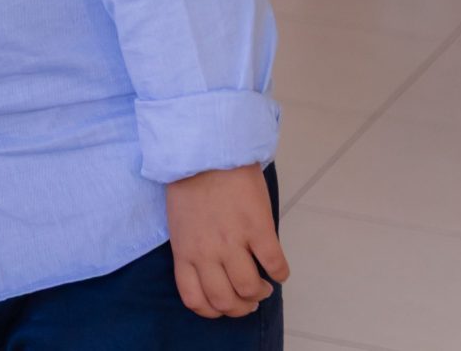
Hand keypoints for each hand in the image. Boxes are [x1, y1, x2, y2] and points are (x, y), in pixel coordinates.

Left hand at [165, 165, 287, 318]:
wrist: (207, 149)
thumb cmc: (190, 182)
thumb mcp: (180, 222)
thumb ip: (192, 248)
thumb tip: (212, 271)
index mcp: (184, 250)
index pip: (194, 299)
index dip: (212, 310)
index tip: (224, 304)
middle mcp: (206, 251)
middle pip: (224, 301)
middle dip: (240, 308)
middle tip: (249, 299)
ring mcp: (232, 241)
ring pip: (248, 289)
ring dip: (259, 293)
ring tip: (263, 285)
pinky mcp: (257, 228)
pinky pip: (274, 264)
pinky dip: (280, 273)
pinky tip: (278, 269)